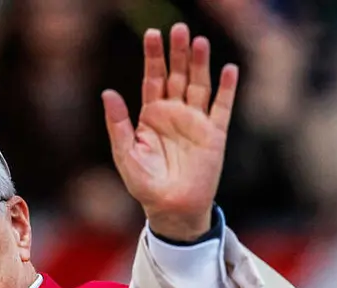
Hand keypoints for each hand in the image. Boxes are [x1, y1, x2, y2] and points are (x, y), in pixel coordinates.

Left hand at [102, 24, 238, 241]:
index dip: (153, 56)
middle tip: (179, 29)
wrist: (171, 208)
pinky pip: (222, 106)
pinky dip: (226, 88)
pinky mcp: (215, 134)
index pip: (153, 78)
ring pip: (199, 85)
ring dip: (200, 64)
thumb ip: (118, 124)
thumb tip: (108, 93)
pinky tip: (228, 69)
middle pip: (177, 75)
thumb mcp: (125, 154)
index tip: (152, 34)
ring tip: (199, 42)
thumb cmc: (145, 184)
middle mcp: (175, 113)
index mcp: (151, 115)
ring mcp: (196, 121)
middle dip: (178, 53)